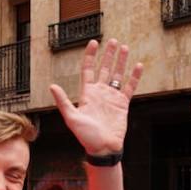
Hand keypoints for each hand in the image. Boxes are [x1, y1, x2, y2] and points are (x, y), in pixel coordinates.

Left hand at [49, 39, 143, 156]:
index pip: (89, 69)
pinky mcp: (123, 104)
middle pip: (104, 68)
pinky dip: (134, 76)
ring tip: (124, 47)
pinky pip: (130, 87)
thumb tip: (52, 86)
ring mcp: (112, 97)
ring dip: (120, 61)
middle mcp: (100, 93)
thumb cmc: (86, 136)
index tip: (93, 42)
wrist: (102, 148)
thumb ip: (63, 101)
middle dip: (108, 55)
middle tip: (112, 41)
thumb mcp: (71, 118)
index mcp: (87, 94)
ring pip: (117, 74)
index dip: (91, 56)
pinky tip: (138, 65)